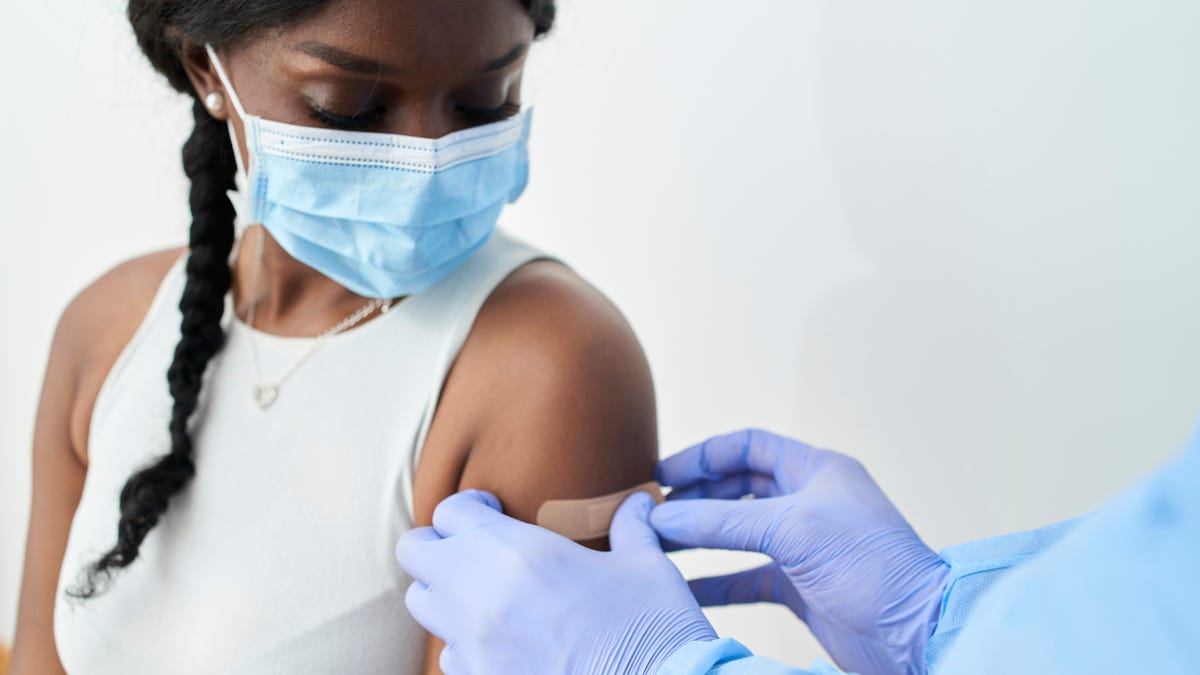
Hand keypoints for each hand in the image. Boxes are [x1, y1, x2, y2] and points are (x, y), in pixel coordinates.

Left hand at [396, 490, 716, 674]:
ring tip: (486, 596)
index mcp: (519, 552)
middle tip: (475, 549)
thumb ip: (631, 527)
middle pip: (415, 552)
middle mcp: (481, 594)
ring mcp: (474, 645)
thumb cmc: (653, 630)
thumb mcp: (646, 566)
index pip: (450, 511)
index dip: (471, 508)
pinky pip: (447, 656)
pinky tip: (503, 643)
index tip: (493, 512)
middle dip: (440, 545)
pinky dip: (465, 644)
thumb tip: (638, 504)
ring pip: (424, 604)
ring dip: (446, 594)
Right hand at [652, 429, 948, 674]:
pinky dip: (714, 581)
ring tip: (657, 545)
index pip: (749, 446)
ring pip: (738, 533)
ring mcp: (804, 546)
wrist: (915, 631)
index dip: (704, 456)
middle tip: (653, 513)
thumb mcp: (792, 529)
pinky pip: (746, 577)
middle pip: (738, 488)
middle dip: (695, 497)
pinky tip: (684, 587)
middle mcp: (809, 502)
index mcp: (816, 470)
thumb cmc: (870, 566)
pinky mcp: (801, 586)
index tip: (662, 475)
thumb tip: (664, 516)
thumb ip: (724, 520)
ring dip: (699, 537)